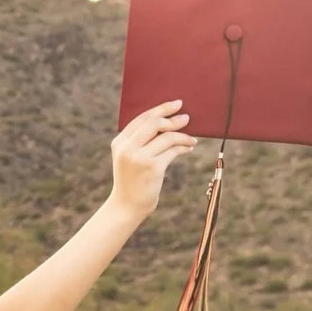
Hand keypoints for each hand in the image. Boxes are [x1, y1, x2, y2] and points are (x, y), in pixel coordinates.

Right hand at [109, 100, 197, 219]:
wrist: (127, 206)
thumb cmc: (132, 181)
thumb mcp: (129, 158)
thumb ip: (140, 142)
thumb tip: (168, 123)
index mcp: (120, 142)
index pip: (142, 118)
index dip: (161, 109)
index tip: (176, 104)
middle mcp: (128, 148)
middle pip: (154, 123)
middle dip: (173, 119)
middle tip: (187, 118)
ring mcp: (139, 158)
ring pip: (167, 137)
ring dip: (183, 136)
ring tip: (192, 139)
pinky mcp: (152, 168)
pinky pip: (173, 151)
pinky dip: (183, 147)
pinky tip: (189, 148)